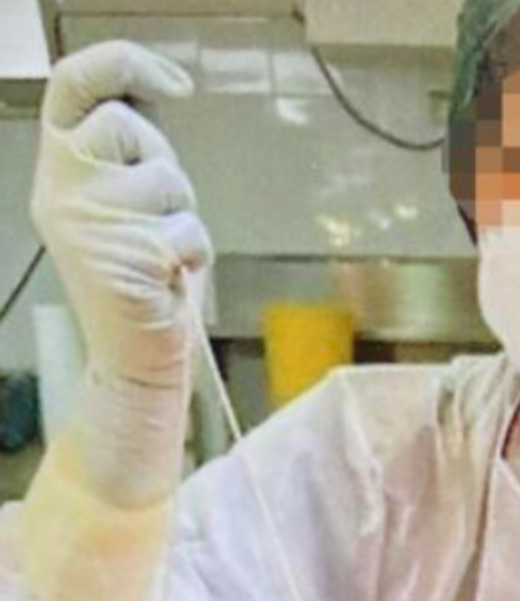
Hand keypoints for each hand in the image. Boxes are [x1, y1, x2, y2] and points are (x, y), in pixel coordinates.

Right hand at [31, 40, 211, 389]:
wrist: (137, 354)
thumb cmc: (146, 276)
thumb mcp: (130, 200)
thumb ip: (131, 155)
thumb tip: (155, 95)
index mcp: (61, 170)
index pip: (72, 85)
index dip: (123, 63)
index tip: (175, 83)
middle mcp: (60, 189)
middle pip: (124, 123)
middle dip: (160, 162)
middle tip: (156, 213)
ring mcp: (87, 221)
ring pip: (165, 176)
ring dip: (182, 214)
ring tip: (161, 251)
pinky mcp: (123, 253)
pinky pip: (188, 228)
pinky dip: (194, 252)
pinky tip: (169, 277)